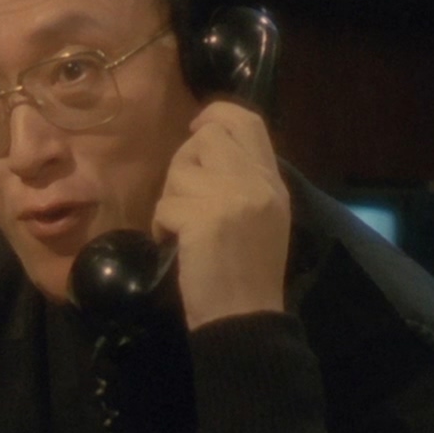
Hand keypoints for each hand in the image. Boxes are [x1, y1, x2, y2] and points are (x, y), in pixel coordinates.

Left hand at [153, 100, 291, 330]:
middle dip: (185, 161)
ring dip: (171, 199)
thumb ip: (243, 177)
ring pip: (180, 171)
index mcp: (272, 181)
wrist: (246, 317)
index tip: (196, 128)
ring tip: (185, 229)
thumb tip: (206, 140)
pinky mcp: (202, 218)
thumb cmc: (249, 272)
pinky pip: (164, 205)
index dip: (216, 114)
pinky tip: (177, 245)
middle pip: (207, 136)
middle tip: (186, 196)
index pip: (247, 120)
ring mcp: (231, 197)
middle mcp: (255, 182)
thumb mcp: (262, 215)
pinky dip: (161, 226)